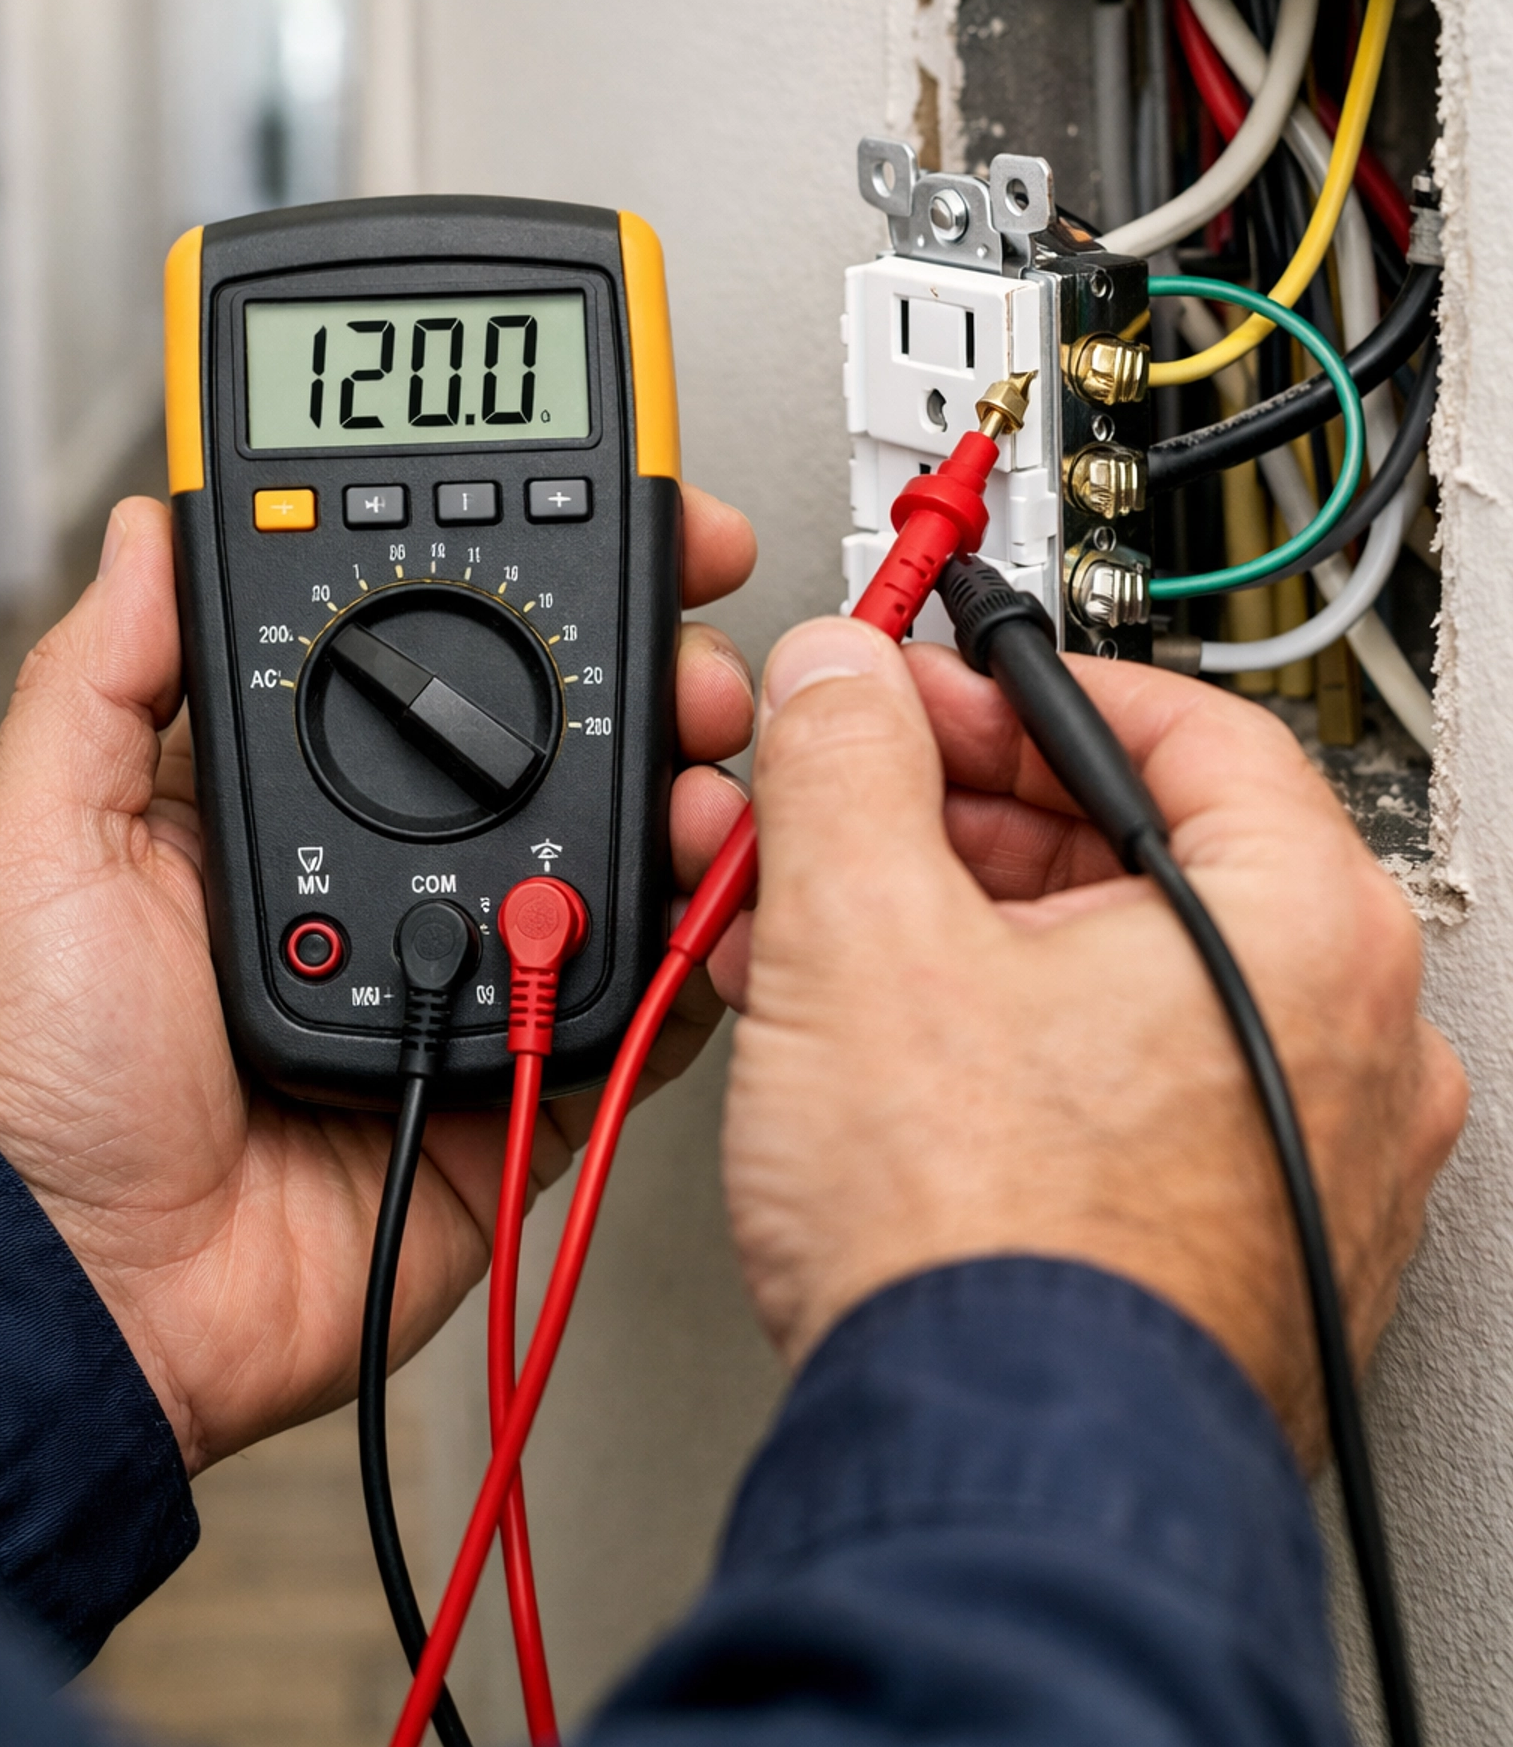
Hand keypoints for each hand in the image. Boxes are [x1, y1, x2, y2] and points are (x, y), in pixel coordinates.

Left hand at [0, 485, 754, 1474]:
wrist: (91, 1292)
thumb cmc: (37, 1078)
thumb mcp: (42, 838)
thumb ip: (104, 677)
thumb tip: (154, 525)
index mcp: (299, 794)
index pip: (433, 653)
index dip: (527, 584)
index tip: (611, 525)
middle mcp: (397, 867)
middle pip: (558, 743)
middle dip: (651, 679)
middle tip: (693, 655)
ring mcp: (469, 968)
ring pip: (616, 858)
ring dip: (688, 795)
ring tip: (706, 768)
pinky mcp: (521, 1076)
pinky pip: (634, 1004)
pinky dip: (694, 948)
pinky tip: (715, 890)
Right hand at [722, 616, 1466, 1463]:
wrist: (993, 1489)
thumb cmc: (987, 1252)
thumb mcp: (864, 932)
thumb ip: (848, 761)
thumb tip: (840, 679)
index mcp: (1305, 929)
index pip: (1172, 722)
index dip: (1009, 693)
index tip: (910, 697)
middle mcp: (1346, 1043)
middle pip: (1137, 854)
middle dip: (955, 824)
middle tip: (843, 819)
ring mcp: (1304, 1159)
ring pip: (1114, 980)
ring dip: (956, 936)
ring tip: (821, 941)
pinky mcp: (1240, 1249)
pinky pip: (1123, 1090)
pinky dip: (1005, 1048)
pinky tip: (884, 1056)